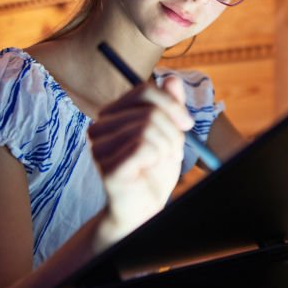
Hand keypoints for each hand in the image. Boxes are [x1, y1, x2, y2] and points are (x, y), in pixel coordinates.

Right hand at [88, 76, 193, 245]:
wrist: (143, 209)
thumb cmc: (153, 172)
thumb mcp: (168, 134)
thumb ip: (169, 107)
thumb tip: (172, 78)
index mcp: (111, 115)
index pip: (144, 91)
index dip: (172, 104)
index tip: (187, 124)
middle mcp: (99, 128)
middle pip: (149, 111)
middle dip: (172, 132)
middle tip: (172, 152)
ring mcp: (99, 148)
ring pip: (148, 127)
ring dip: (167, 146)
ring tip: (161, 161)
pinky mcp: (107, 167)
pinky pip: (144, 147)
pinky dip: (158, 157)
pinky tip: (151, 169)